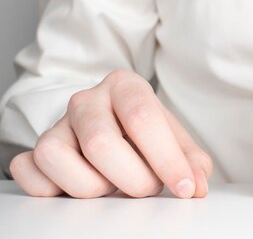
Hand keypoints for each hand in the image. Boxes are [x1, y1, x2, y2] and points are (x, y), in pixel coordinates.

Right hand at [9, 70, 212, 197]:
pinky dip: (56, 191)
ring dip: (93, 187)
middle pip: (101, 143)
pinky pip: (30, 176)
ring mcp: (55, 125)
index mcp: (125, 86)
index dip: (166, 159)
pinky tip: (80, 187)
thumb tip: (196, 185)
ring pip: (58, 159)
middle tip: (148, 186)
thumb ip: (192, 162)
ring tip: (113, 183)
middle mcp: (86, 100)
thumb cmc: (145, 135)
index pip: (143, 118)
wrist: (112, 128)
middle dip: (133, 179)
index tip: (184, 188)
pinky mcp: (34, 151)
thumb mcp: (175, 140)